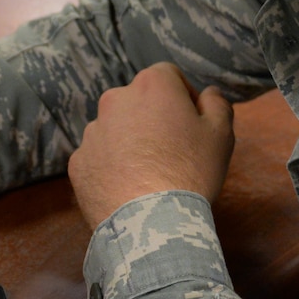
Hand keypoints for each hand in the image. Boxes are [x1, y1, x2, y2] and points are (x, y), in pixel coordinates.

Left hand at [69, 64, 234, 229]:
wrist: (150, 221)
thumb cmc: (191, 170)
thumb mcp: (221, 134)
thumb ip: (217, 104)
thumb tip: (208, 93)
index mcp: (151, 86)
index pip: (168, 76)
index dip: (183, 97)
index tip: (192, 124)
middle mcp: (115, 100)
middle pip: (138, 102)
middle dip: (153, 118)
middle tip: (172, 151)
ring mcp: (92, 132)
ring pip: (116, 129)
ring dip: (130, 141)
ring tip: (148, 173)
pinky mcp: (78, 162)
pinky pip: (98, 157)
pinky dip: (111, 166)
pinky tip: (128, 187)